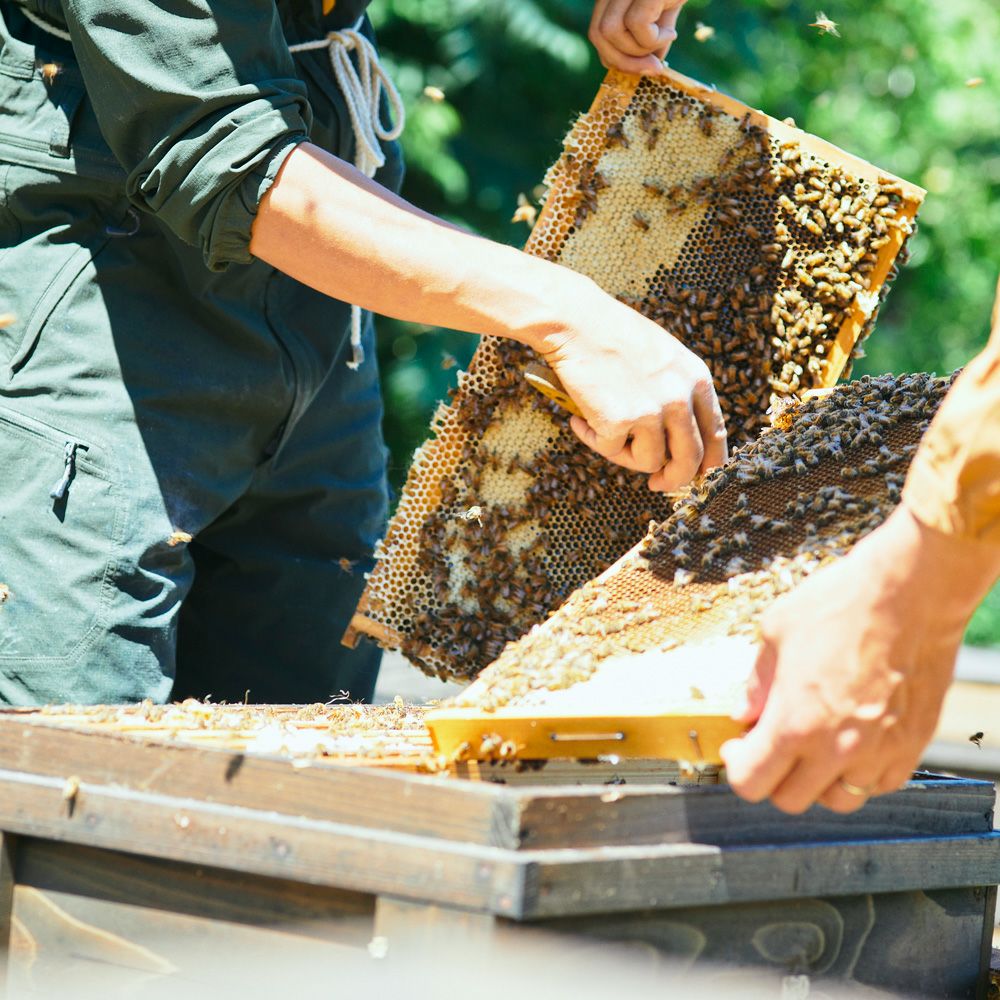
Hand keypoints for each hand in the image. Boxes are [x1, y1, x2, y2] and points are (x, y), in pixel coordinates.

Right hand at [538, 279, 726, 490]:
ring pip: (650, 463)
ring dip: (624, 455)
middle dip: (674, 479)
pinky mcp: (621, 421)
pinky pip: (611, 451)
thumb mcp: (664, 358)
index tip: (694, 475)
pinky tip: (580, 418)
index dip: (707, 463)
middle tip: (657, 484)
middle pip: (691, 461)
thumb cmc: (612, 336)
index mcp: (697, 380)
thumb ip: (678, 393)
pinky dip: (593, 440)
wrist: (576, 322)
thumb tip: (677, 441)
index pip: (716, 434)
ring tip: (601, 431)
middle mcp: (681, 398)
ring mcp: (652, 411)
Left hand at [589, 0, 687, 74]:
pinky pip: (637, 24)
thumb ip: (650, 40)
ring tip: (665, 39)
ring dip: (640, 50)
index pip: (597, 33)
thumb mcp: (663, 15)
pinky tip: (672, 32)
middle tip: (652, 67)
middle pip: (598, 35)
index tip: (640, 68)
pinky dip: (655, 39)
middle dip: (623, 62)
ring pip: (612, 32)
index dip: (613, 58)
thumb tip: (647, 69)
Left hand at [721, 505, 999, 814]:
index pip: (750, 783)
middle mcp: (837, 749)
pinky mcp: (912, 745)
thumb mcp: (775, 632)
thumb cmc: (841, 603)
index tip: (738, 745)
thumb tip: (744, 713)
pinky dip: (860, 774)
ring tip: (812, 744)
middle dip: (771, 774)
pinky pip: (880, 785)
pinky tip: (851, 743)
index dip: (737, 766)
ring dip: (817, 780)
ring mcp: (879, 752)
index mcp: (794, 723)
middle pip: (790, 799)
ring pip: (838, 799)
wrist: (911, 590)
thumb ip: (756, 682)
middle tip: (770, 742)